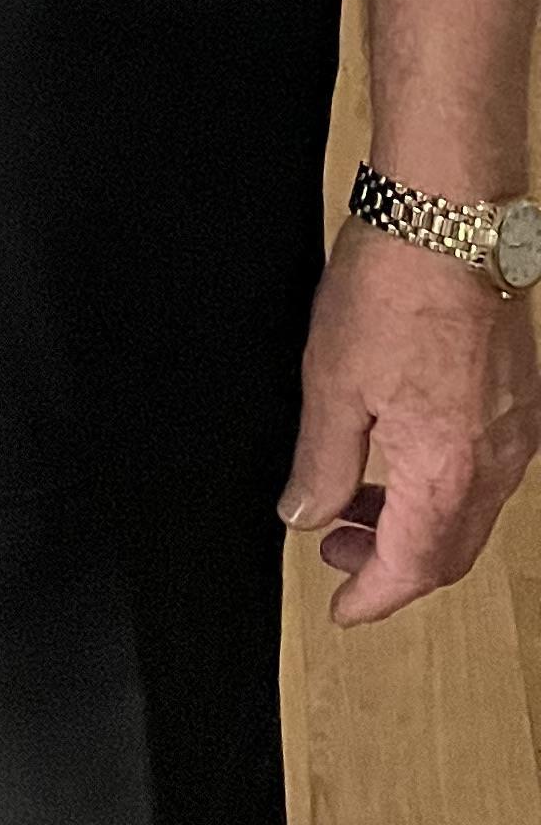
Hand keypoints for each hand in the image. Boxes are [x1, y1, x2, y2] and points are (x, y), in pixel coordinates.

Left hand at [281, 216, 540, 623]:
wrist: (451, 215)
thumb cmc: (393, 287)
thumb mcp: (331, 382)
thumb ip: (321, 462)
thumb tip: (305, 514)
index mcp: (448, 472)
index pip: (412, 568)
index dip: (372, 595)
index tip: (341, 609)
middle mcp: (496, 463)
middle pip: (448, 549)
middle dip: (389, 561)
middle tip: (333, 547)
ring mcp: (517, 430)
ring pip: (468, 509)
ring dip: (414, 519)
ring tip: (354, 495)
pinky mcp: (520, 396)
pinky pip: (484, 468)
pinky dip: (440, 481)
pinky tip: (398, 450)